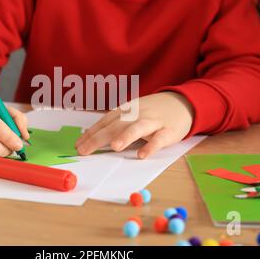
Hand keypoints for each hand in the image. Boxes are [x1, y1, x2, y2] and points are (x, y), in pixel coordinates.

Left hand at [75, 92, 193, 158]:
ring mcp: (153, 122)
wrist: (181, 103)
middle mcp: (137, 114)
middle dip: (99, 138)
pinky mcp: (168, 131)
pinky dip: (151, 146)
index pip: (105, 122)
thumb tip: (90, 137)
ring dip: (126, 136)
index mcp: (126, 111)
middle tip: (85, 150)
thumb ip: (114, 124)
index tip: (78, 144)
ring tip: (114, 146)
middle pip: (116, 126)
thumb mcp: (131, 114)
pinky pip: (159, 139)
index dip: (91, 133)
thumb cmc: (150, 112)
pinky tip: (142, 155)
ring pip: (137, 128)